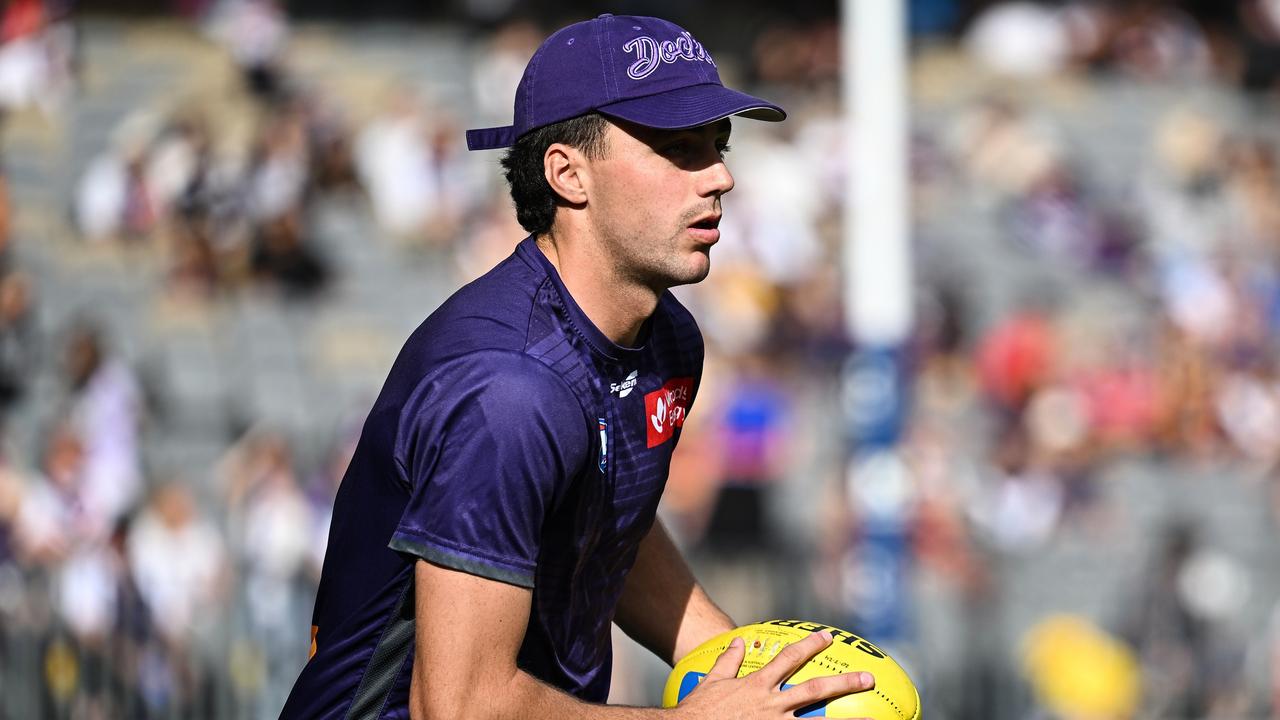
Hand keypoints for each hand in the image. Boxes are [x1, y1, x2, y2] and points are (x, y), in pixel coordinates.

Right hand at [673, 631, 875, 719]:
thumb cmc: (698, 710)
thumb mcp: (712, 681)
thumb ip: (728, 661)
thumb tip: (738, 642)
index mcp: (759, 685)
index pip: (790, 659)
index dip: (810, 645)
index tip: (828, 636)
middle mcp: (772, 705)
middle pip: (815, 690)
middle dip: (843, 683)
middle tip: (868, 678)